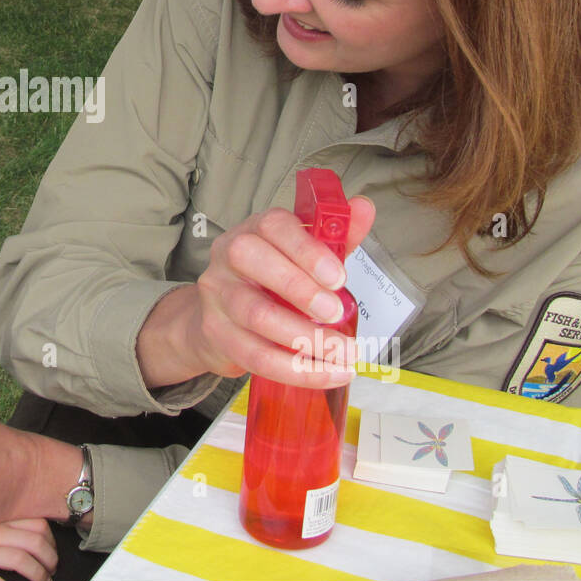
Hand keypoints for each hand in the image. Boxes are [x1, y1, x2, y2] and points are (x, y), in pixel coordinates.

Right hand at [188, 196, 375, 386]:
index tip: (339, 277)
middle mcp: (228, 255)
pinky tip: (326, 374)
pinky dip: (296, 369)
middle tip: (338, 314)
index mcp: (254, 230)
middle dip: (301, 289)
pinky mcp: (215, 333)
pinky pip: (255, 355)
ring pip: (255, 314)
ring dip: (305, 338)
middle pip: (252, 260)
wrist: (221, 317)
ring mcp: (217, 295)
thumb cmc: (272, 280)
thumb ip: (335, 236)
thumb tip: (364, 207)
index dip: (306, 249)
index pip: (273, 226)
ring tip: (344, 354)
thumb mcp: (302, 256)